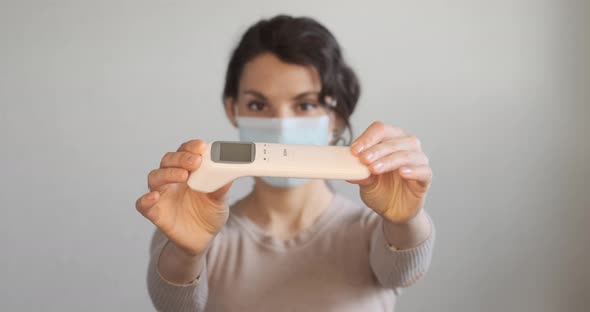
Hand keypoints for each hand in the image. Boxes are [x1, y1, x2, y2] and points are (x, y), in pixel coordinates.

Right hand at [135, 140, 232, 255]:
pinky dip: (145, 199)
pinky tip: (155, 196)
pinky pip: (142, 204)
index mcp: (188, 170)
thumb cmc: (210, 213)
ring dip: (167, 173)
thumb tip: (229, 173)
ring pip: (155, 177)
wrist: (204, 239)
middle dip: (181, 158)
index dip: (191, 147)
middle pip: (168, 160)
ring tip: (183, 176)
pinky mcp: (156, 212)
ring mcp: (162, 195)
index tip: (201, 146)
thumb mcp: (221, 200)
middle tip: (195, 162)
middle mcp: (172, 179)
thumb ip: (222, 188)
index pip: (185, 151)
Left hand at [348, 122, 431, 223]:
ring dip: (389, 160)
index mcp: (390, 139)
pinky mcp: (425, 177)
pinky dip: (413, 170)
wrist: (393, 210)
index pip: (380, 130)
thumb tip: (346, 167)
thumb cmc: (381, 189)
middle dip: (376, 150)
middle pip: (393, 140)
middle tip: (364, 159)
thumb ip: (359, 172)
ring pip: (406, 154)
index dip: (367, 138)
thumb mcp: (365, 181)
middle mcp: (406, 145)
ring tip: (375, 168)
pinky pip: (423, 170)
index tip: (354, 150)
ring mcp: (418, 160)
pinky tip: (402, 173)